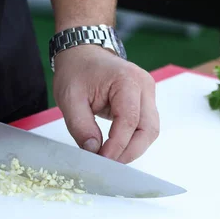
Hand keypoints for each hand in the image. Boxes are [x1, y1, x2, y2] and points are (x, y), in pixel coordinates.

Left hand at [53, 45, 159, 162]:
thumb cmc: (76, 71)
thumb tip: (93, 151)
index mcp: (127, 80)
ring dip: (133, 148)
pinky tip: (116, 147)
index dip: (117, 145)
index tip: (101, 160)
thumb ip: (81, 126)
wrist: (83, 54)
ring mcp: (148, 93)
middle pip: (148, 129)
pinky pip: (145, 127)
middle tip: (108, 164)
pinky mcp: (145, 101)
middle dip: (130, 152)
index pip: (129, 121)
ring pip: (150, 130)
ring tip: (111, 158)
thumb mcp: (69, 99)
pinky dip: (133, 140)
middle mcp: (144, 85)